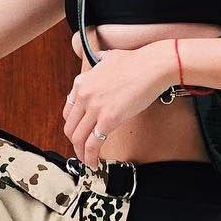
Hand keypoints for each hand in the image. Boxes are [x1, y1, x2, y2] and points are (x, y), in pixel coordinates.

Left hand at [63, 40, 174, 166]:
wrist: (152, 66)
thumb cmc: (137, 62)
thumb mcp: (109, 57)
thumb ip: (100, 60)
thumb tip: (100, 59)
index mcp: (82, 83)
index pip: (68, 111)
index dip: (73, 126)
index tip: (79, 133)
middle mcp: (83, 95)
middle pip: (70, 127)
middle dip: (75, 142)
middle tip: (82, 150)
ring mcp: (95, 108)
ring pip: (78, 138)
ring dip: (80, 153)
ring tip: (87, 160)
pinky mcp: (108, 120)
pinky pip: (93, 144)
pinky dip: (90, 157)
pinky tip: (94, 162)